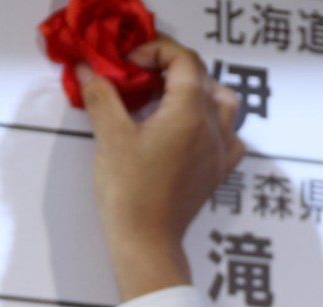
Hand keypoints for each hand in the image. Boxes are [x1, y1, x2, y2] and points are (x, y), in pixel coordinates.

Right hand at [76, 35, 244, 300]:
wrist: (148, 240)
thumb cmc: (132, 194)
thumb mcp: (110, 136)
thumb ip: (102, 95)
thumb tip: (91, 71)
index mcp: (191, 114)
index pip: (186, 62)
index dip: (157, 51)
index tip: (130, 62)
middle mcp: (214, 130)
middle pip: (206, 79)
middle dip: (174, 69)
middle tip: (142, 77)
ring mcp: (221, 152)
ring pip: (226, 105)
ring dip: (200, 93)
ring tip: (167, 99)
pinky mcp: (219, 171)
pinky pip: (231, 136)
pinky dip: (215, 125)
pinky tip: (189, 131)